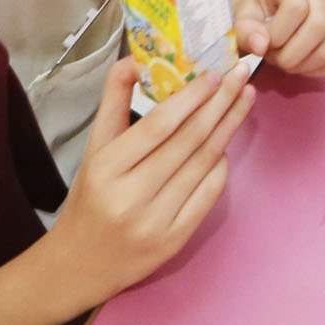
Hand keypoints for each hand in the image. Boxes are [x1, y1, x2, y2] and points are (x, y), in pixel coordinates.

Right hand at [43, 59, 253, 304]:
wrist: (78, 265)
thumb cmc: (90, 197)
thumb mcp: (95, 147)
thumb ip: (113, 100)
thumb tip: (134, 58)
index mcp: (106, 168)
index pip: (158, 126)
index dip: (190, 97)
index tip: (214, 73)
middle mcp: (130, 196)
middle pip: (188, 141)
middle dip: (221, 103)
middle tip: (243, 74)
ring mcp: (155, 222)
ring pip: (203, 165)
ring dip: (229, 127)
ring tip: (245, 98)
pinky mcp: (174, 241)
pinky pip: (209, 195)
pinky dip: (221, 165)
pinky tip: (227, 142)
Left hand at [233, 0, 324, 77]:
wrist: (266, 15)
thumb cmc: (254, 15)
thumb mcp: (241, 19)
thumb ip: (245, 31)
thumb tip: (261, 45)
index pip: (297, 7)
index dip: (279, 34)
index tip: (264, 43)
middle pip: (319, 26)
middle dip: (292, 54)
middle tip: (274, 57)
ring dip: (301, 65)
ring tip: (284, 59)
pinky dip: (314, 71)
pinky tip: (299, 61)